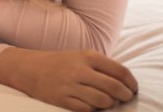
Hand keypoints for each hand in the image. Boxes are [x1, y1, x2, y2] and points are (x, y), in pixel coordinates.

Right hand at [0, 48, 137, 111]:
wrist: (29, 68)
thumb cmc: (60, 64)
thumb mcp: (81, 57)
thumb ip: (102, 67)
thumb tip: (127, 82)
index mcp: (88, 56)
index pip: (121, 72)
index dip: (132, 83)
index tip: (133, 89)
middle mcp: (80, 70)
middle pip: (115, 88)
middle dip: (125, 96)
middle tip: (124, 99)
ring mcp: (70, 85)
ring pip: (103, 102)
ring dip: (108, 105)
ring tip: (105, 102)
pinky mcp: (61, 99)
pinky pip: (87, 110)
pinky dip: (92, 110)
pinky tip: (89, 106)